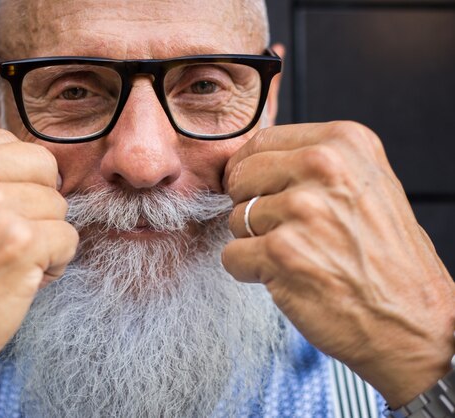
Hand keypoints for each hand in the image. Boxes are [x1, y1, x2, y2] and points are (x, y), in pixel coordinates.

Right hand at [0, 129, 77, 417]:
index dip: (14, 185)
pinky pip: (69, 238)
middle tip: (5, 239)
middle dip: (35, 204)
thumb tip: (35, 163)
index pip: (11, 144)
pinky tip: (19, 279)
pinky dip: (54, 263)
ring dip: (44, 237)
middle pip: (43, 167)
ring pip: (58, 204)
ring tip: (5, 262)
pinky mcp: (19, 242)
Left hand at [222, 121, 454, 407]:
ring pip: (234, 218)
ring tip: (299, 256)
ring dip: (254, 242)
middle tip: (288, 231)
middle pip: (241, 177)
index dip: (253, 174)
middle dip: (250, 206)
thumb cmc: (384, 258)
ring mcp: (302, 210)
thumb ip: (312, 163)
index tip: (267, 194)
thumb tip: (251, 160)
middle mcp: (323, 167)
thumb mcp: (364, 185)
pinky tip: (287, 277)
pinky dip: (250, 272)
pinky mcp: (282, 252)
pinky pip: (231, 256)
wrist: (410, 322)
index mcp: (343, 142)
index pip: (260, 143)